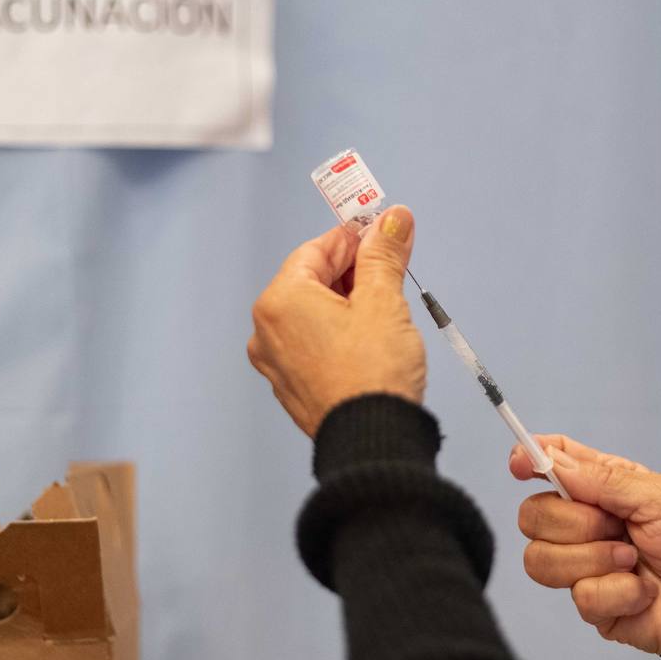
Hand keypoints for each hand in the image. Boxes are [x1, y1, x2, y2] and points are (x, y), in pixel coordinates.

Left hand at [248, 206, 425, 436]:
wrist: (372, 441)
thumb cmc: (373, 373)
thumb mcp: (384, 301)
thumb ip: (384, 255)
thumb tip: (393, 218)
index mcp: (281, 301)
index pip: (316, 251)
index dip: (352, 238)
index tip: (380, 232)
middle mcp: (266, 330)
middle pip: (311, 281)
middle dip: (351, 272)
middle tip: (388, 267)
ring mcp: (275, 362)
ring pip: (311, 314)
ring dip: (345, 303)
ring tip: (384, 306)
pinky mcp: (291, 387)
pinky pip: (311, 344)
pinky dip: (336, 333)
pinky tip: (367, 339)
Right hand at [511, 436, 660, 655]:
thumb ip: (604, 480)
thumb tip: (549, 459)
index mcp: (602, 487)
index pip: (551, 464)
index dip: (529, 459)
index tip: (521, 464)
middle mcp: (585, 525)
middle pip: (532, 515)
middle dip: (573, 522)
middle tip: (617, 527)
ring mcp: (585, 567)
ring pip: (541, 560)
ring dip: (594, 559)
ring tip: (633, 561)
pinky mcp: (595, 607)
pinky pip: (581, 597)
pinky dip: (619, 592)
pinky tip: (644, 592)